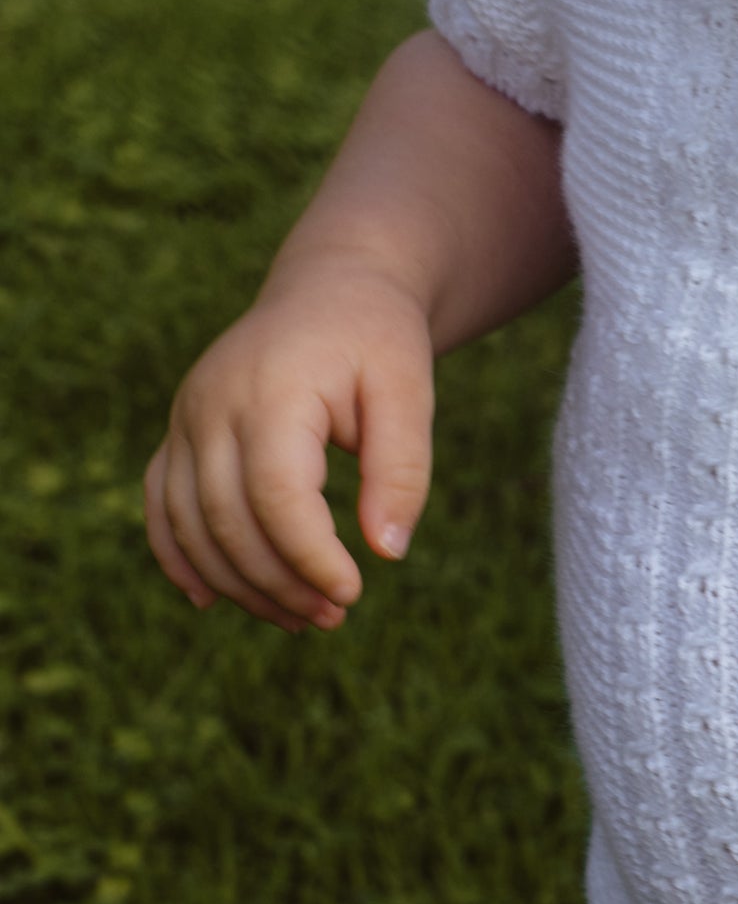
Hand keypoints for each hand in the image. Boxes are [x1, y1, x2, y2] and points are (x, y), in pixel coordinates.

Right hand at [143, 258, 435, 633]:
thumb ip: (402, 469)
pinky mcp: (179, 430)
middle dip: (279, 583)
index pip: (276, 497)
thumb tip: (387, 553)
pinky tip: (213, 600)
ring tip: (299, 617)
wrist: (333, 286)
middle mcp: (212, 404)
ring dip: (238, 584)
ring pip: (189, 525)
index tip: (353, 593)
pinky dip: (180, 558)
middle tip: (334, 617)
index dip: (309, 558)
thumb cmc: (377, 339)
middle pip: (228, 521)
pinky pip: (161, 505)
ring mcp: (186, 417)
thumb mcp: (410, 391)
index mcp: (272, 391)